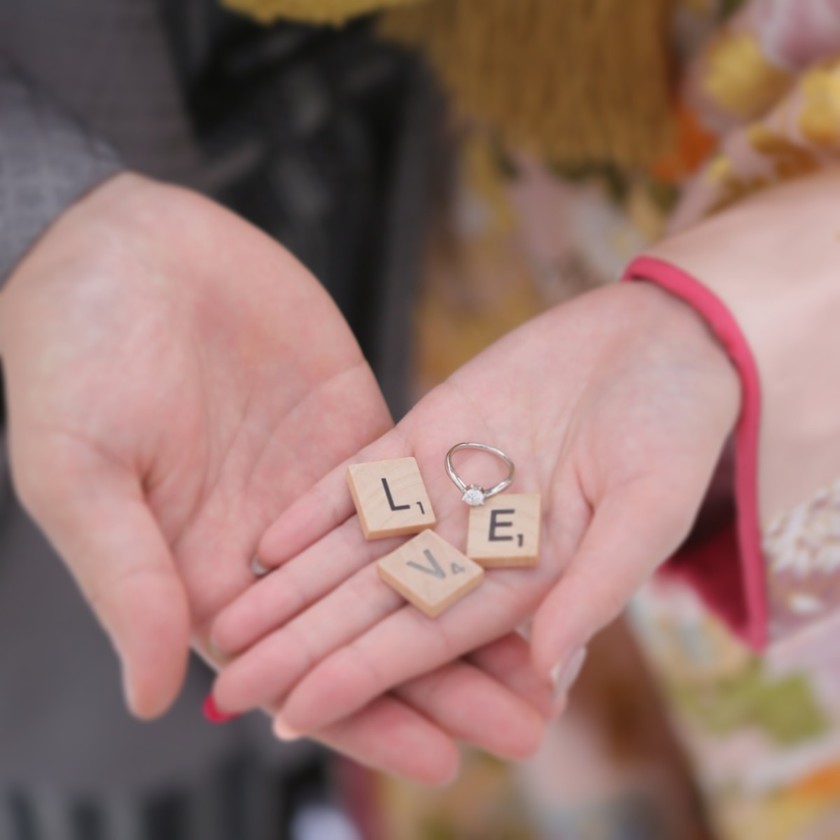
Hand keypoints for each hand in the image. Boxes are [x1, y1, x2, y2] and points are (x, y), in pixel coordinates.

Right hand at [0, 173, 549, 781]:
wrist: (125, 250)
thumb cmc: (72, 358)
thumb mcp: (80, 471)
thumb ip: (126, 579)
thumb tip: (156, 696)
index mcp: (199, 573)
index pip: (295, 668)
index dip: (362, 715)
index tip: (437, 756)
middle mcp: (269, 546)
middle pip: (369, 629)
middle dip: (444, 681)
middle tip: (525, 726)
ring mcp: (319, 486)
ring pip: (408, 567)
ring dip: (472, 613)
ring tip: (544, 663)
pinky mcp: (356, 427)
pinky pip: (420, 490)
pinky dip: (467, 525)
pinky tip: (521, 555)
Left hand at [209, 281, 740, 734]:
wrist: (657, 342)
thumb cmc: (674, 427)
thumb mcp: (652, 506)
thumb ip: (599, 583)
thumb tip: (548, 667)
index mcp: (526, 575)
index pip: (430, 637)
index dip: (363, 674)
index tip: (297, 709)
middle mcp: (474, 540)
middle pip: (374, 602)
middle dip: (304, 643)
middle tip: (232, 684)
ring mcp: (446, 485)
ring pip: (355, 546)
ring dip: (293, 583)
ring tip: (226, 620)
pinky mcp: (431, 429)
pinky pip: (365, 474)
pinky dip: (318, 504)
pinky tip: (267, 537)